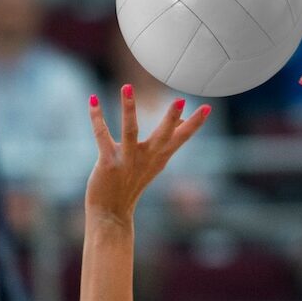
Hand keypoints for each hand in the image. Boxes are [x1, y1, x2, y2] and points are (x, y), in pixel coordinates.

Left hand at [84, 85, 210, 224]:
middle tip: (181, 100)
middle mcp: (146, 158)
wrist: (111, 213)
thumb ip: (167, 142)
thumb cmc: (131, 184)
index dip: (195, 123)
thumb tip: (180, 121)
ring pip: (130, 131)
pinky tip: (93, 99)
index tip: (208, 107)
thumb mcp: (153, 163)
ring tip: (127, 87)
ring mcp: (127, 161)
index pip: (181, 138)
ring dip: (128, 108)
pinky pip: (102, 136)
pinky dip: (97, 117)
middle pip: (163, 136)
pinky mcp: (108, 163)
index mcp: (159, 158)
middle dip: (171, 118)